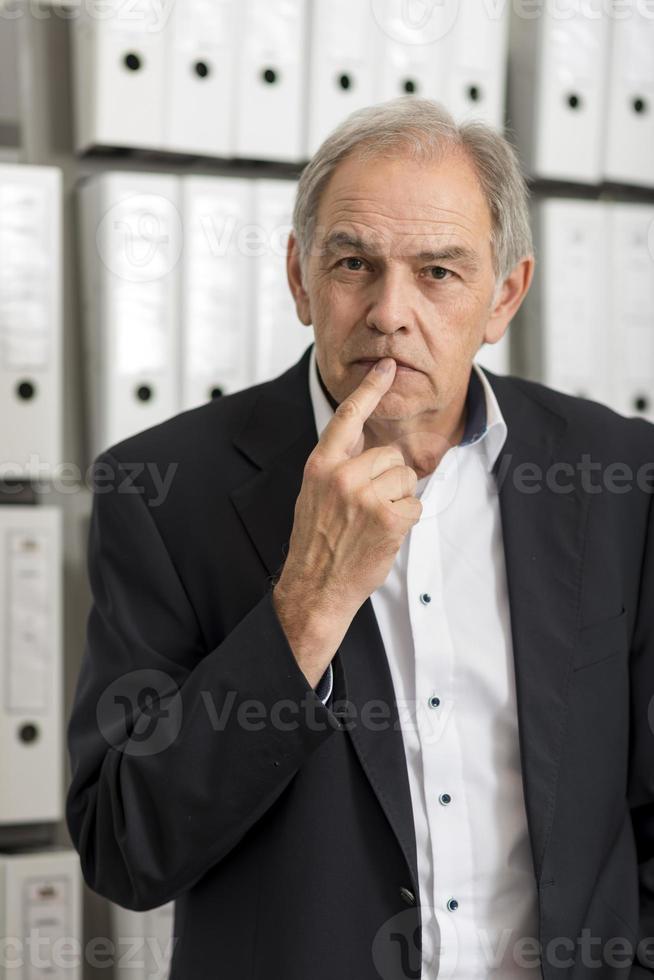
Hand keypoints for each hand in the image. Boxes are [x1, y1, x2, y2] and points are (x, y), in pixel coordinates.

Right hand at [272, 358, 421, 685]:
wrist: (315, 586)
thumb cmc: (318, 543)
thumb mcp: (316, 495)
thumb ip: (339, 467)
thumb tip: (370, 446)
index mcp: (320, 465)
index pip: (347, 416)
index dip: (370, 389)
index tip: (387, 367)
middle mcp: (341, 474)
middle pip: (390, 454)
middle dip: (390, 479)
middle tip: (368, 508)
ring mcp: (363, 495)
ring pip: (406, 478)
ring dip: (399, 500)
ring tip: (373, 523)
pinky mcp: (386, 515)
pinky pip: (414, 504)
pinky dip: (406, 521)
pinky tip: (383, 534)